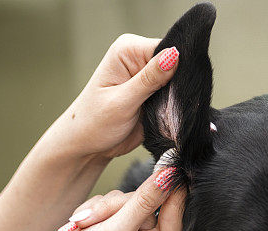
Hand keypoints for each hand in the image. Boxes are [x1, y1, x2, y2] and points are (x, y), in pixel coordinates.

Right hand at [21, 166, 183, 230]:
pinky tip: (79, 230)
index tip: (169, 161)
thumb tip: (170, 176)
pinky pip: (108, 205)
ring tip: (83, 229)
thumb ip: (144, 201)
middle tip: (94, 221)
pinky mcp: (113, 230)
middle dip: (115, 207)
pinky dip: (92, 213)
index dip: (168, 186)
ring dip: (100, 210)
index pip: (174, 209)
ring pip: (123, 200)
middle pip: (145, 201)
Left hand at [47, 35, 179, 160]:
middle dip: (178, 83)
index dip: (177, 65)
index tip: (174, 89)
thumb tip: (175, 54)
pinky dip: (176, 106)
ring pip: (178, 81)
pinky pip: (176, 96)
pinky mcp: (155, 94)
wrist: (89, 146)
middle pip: (175, 63)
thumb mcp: (122, 102)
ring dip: (177, 97)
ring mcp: (148, 77)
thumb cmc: (95, 123)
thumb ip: (149, 79)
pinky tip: (169, 116)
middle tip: (166, 106)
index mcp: (127, 50)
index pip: (166, 47)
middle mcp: (139, 59)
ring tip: (163, 113)